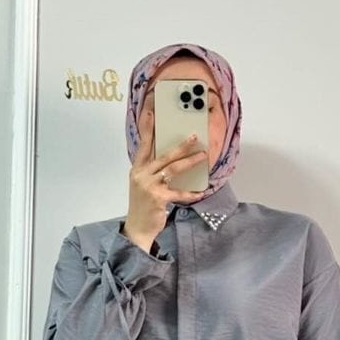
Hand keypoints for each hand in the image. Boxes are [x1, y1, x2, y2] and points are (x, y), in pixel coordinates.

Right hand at [123, 103, 206, 251]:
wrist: (138, 228)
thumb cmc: (142, 205)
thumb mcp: (142, 184)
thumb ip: (152, 170)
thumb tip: (170, 158)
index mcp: (137, 169)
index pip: (143, 144)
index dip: (147, 127)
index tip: (151, 111)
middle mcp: (141, 174)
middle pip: (163, 155)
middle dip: (180, 145)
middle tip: (194, 136)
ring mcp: (149, 186)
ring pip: (173, 169)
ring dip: (189, 162)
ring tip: (202, 156)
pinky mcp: (158, 198)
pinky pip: (179, 193)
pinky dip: (191, 193)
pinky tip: (201, 192)